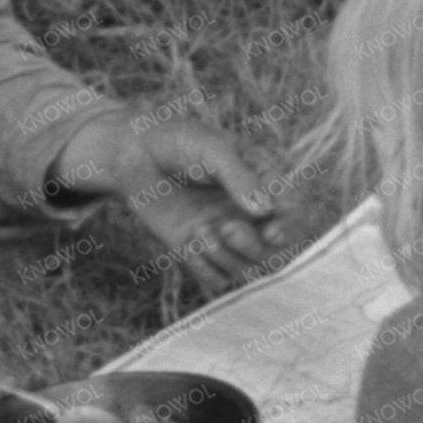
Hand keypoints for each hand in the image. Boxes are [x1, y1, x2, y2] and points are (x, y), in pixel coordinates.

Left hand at [57, 110, 278, 286]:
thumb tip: (266, 210)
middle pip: (271, 250)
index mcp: (261, 182)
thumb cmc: (177, 142)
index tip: (271, 229)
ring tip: (200, 231)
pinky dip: (205, 269)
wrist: (133, 155)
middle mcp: (247, 212)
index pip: (290, 212)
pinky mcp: (198, 249)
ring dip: (225, 256)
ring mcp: (223, 233)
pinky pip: (216, 279)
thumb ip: (241, 177)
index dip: (287, 226)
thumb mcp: (213, 149)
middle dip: (252, 246)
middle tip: (228, 228)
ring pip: (244, 267)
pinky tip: (188, 244)